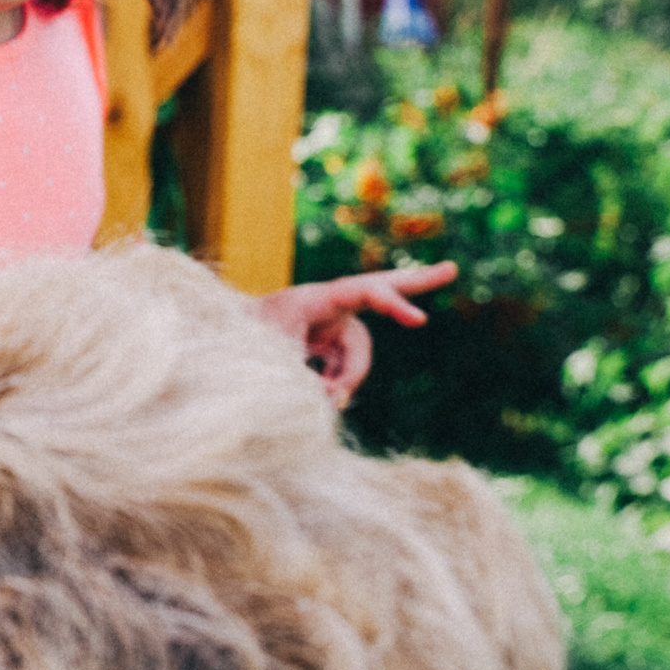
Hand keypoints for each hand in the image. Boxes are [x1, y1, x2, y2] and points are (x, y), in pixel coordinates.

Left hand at [257, 262, 457, 407]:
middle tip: (452, 269)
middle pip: (379, 290)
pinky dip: (337, 384)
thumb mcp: (270, 353)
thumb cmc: (242, 339)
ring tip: (326, 397)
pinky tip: (326, 397)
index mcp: (315, 298)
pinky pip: (344, 367)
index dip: (392, 305)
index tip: (420, 321)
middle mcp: (327, 307)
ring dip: (346, 378)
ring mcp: (329, 324)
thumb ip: (307, 374)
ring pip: (358, 355)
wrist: (217, 340)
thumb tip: (336, 400)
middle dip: (415, 283)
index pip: (363, 293)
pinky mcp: (325, 343)